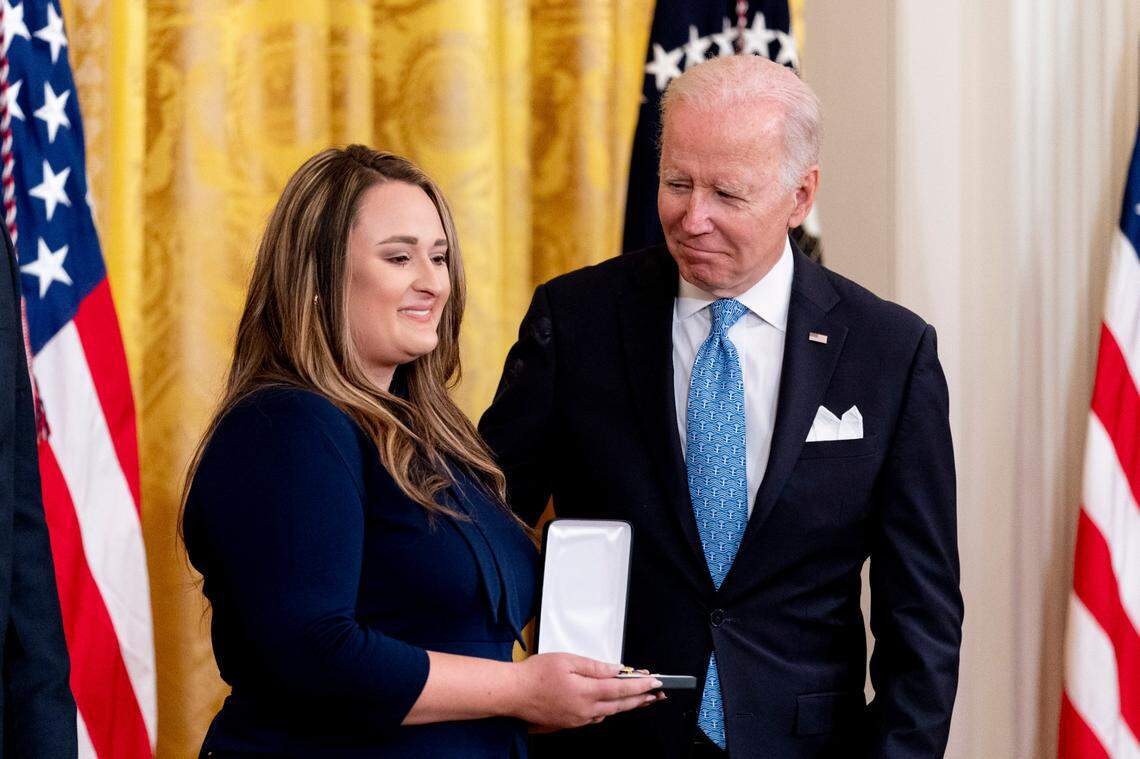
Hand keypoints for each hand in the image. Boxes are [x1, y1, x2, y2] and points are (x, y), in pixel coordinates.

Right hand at [511, 653, 663, 728]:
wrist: (513, 693)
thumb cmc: (535, 675)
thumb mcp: (567, 660)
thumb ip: (594, 666)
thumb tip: (615, 669)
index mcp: (586, 692)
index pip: (621, 688)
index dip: (641, 685)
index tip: (655, 681)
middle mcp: (585, 710)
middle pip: (620, 705)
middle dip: (642, 698)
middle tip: (657, 693)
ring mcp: (578, 719)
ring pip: (609, 712)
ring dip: (627, 705)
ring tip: (641, 698)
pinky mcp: (571, 722)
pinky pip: (596, 717)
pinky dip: (609, 710)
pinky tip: (612, 705)